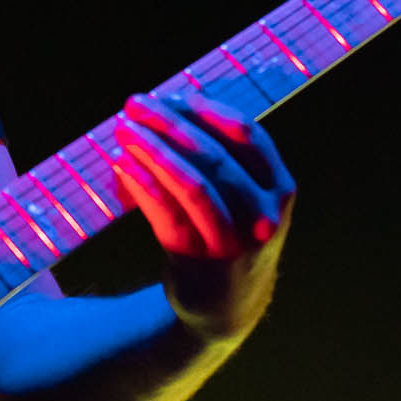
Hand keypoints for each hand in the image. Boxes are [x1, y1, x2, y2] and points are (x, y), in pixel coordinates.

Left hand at [112, 92, 295, 342]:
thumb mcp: (244, 198)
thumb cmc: (227, 234)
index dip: (205, 110)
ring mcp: (232, 241)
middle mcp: (263, 214)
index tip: (169, 95)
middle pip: (214, 156)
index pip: (246, 134)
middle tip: (135, 104)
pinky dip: (142, 184)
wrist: (227, 305)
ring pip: (191, 184)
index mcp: (279, 188)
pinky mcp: (198, 260)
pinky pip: (166, 213)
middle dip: (170, 124)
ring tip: (123, 130)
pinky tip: (121, 164)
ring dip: (152, 150)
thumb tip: (168, 106)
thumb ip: (222, 158)